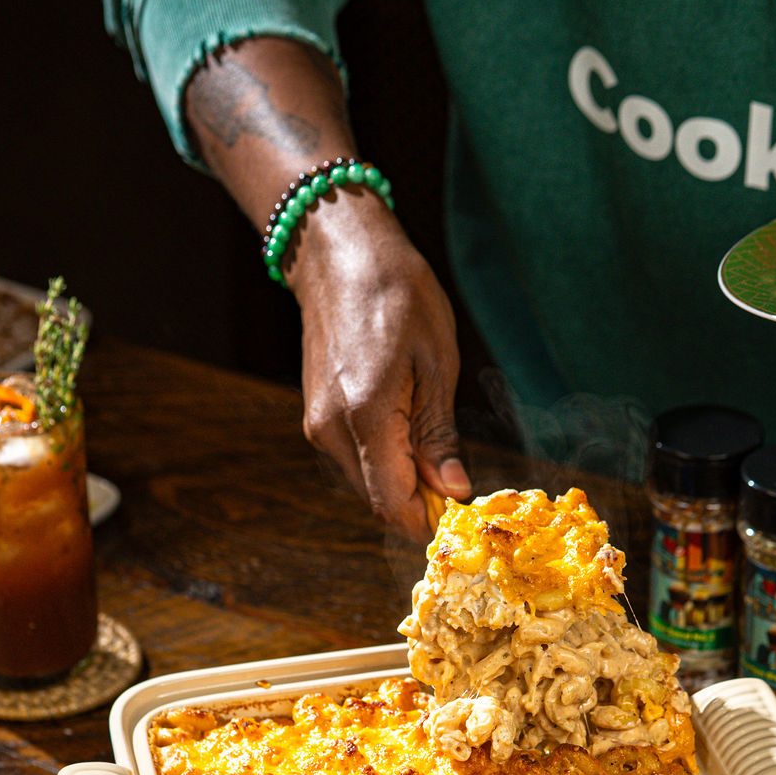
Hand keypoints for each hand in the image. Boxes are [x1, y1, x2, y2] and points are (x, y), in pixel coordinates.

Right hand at [287, 189, 472, 539]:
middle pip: (378, 499)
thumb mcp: (437, 364)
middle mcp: (331, 429)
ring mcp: (317, 425)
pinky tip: (407, 429)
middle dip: (418, 501)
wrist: (340, 255)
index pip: (392, 502)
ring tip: (433, 444)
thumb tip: (451, 490)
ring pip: (366, 482)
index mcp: (365, 415)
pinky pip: (354, 459)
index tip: (459, 512)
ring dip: (401, 480)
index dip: (427, 518)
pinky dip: (384, 460)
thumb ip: (438, 435)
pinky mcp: (315, 418)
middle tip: (456, 478)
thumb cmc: (398, 295)